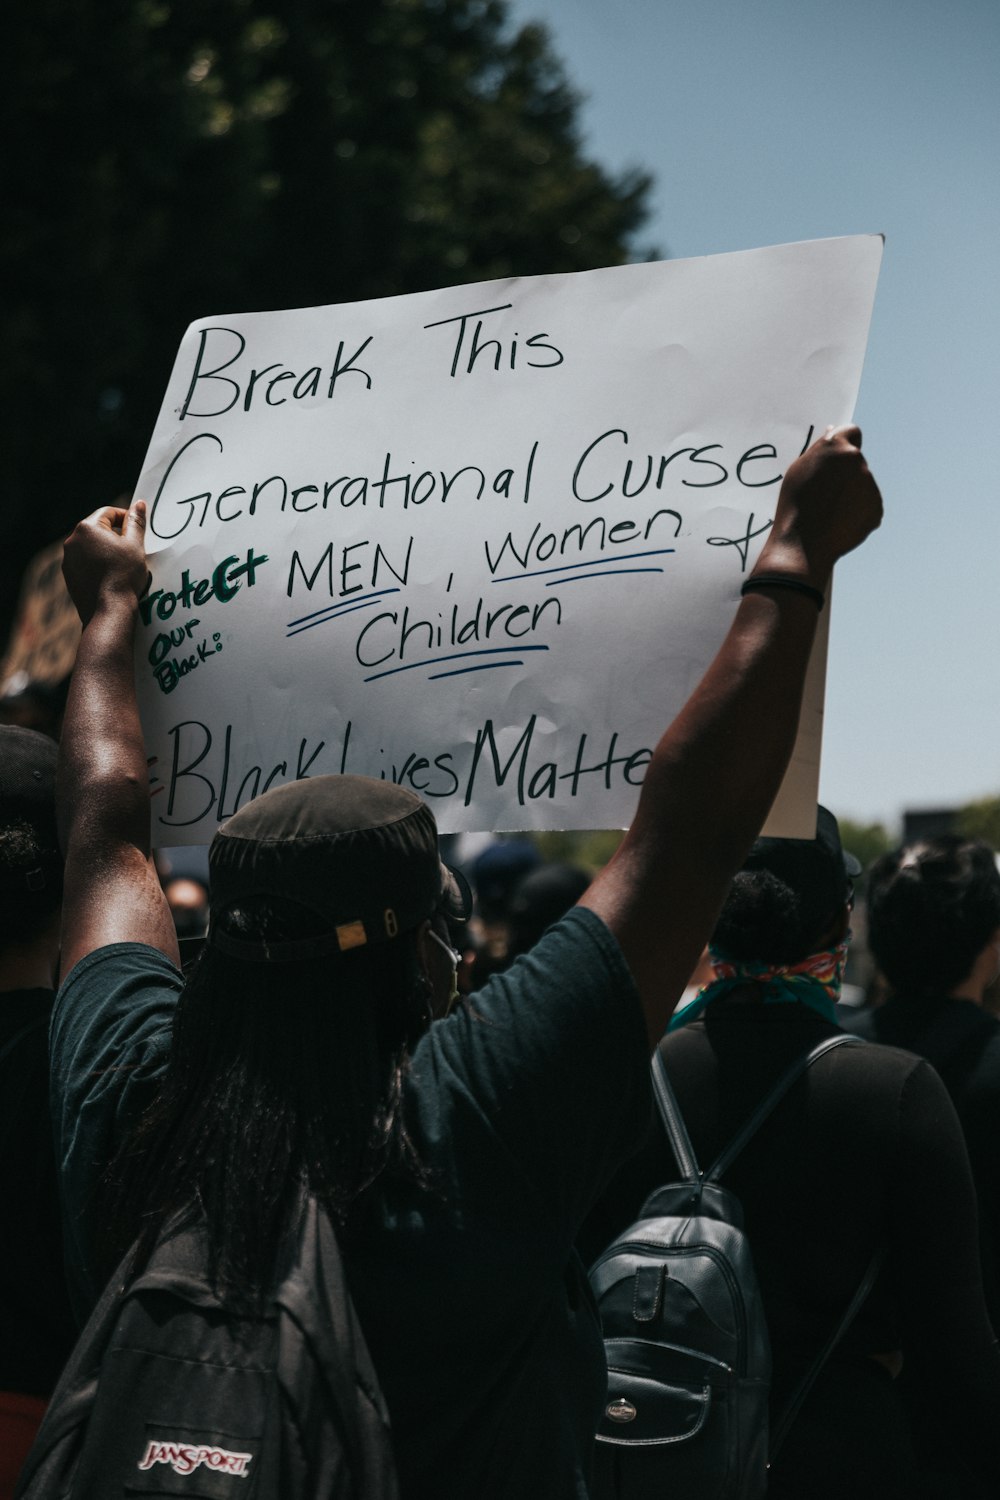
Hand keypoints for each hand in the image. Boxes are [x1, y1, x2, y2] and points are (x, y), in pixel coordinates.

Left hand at [63, 500, 148, 625]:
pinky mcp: (69, 576)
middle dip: (115, 535)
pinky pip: (85, 562)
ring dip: (105, 550)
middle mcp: (72, 541)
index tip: (138, 528)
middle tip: (133, 548)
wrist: (109, 610)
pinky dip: (97, 564)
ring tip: (122, 564)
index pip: (108, 512)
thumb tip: (139, 504)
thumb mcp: (135, 545)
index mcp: (87, 528)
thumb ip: (136, 522)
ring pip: (90, 547)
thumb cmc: (124, 575)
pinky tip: (111, 576)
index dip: (126, 517)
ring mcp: (68, 559)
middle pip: (98, 529)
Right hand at [755, 426, 881, 587]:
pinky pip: (867, 505)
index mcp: (838, 447)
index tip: (834, 457)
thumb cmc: (795, 504)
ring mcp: (870, 486)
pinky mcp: (877, 509)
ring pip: (862, 484)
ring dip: (850, 493)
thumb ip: (820, 449)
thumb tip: (833, 433)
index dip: (843, 443)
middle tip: (823, 493)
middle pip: (856, 461)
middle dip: (844, 472)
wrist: (803, 545)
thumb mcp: (798, 469)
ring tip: (828, 511)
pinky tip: (838, 522)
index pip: (852, 431)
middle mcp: (859, 462)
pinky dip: (856, 512)